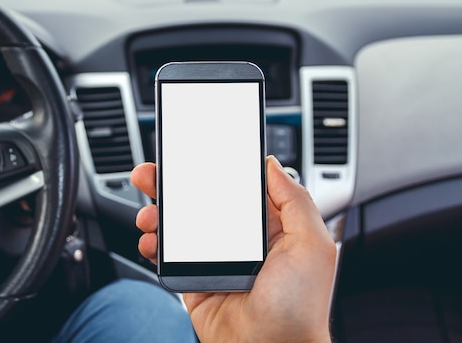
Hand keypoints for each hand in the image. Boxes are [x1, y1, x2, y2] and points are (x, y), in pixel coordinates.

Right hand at [132, 155, 335, 342]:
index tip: (192, 154)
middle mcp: (239, 240)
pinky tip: (152, 240)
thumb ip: (295, 200)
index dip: (213, 169)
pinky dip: (154, 244)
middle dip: (174, 185)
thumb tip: (273, 164)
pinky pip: (169, 255)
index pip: (236, 187)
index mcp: (269, 226)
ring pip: (179, 225)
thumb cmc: (299, 307)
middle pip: (200, 202)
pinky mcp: (194, 279)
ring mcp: (214, 259)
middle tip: (153, 174)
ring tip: (148, 214)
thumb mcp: (312, 245)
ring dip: (158, 213)